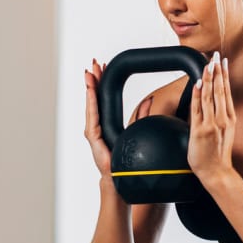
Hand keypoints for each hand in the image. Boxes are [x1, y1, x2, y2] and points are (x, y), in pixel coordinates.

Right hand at [84, 58, 153, 177]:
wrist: (120, 179)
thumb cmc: (126, 160)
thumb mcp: (138, 131)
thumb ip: (143, 116)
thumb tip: (152, 99)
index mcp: (106, 123)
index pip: (104, 99)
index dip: (103, 83)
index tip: (105, 68)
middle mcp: (97, 126)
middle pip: (95, 99)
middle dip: (94, 80)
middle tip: (95, 64)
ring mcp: (93, 132)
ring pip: (91, 105)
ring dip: (90, 89)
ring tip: (90, 74)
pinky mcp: (94, 138)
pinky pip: (92, 117)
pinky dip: (92, 103)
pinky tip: (92, 92)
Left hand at [187, 52, 235, 184]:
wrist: (217, 173)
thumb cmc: (218, 155)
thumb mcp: (224, 133)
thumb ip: (219, 117)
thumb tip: (211, 103)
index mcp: (230, 119)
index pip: (226, 92)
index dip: (224, 75)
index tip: (222, 62)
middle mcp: (222, 119)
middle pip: (219, 90)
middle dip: (217, 71)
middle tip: (215, 55)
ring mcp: (212, 124)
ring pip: (209, 96)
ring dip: (207, 78)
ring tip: (207, 64)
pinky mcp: (200, 131)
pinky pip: (198, 109)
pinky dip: (197, 95)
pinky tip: (197, 83)